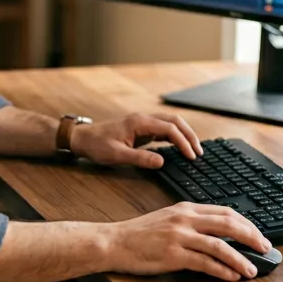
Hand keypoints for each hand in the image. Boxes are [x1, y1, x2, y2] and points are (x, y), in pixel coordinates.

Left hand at [70, 110, 201, 168]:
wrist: (82, 138)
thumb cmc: (97, 146)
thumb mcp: (117, 155)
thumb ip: (140, 158)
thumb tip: (162, 161)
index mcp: (139, 123)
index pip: (169, 129)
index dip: (183, 142)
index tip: (192, 156)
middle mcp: (143, 119)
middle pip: (174, 121)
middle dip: (189, 135)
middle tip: (200, 152)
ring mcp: (142, 123)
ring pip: (170, 123)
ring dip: (184, 134)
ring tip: (194, 149)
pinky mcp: (141, 129)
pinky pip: (163, 129)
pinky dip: (175, 136)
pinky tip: (180, 147)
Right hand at [103, 202, 270, 280]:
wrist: (115, 241)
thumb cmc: (140, 233)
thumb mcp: (168, 218)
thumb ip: (191, 222)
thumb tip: (218, 233)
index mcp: (185, 208)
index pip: (225, 211)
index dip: (246, 223)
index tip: (258, 234)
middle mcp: (185, 219)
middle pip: (228, 224)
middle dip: (251, 237)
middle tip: (265, 248)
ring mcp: (179, 236)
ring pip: (220, 245)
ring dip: (240, 259)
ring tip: (252, 269)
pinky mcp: (173, 254)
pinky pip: (205, 263)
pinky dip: (222, 270)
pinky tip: (231, 276)